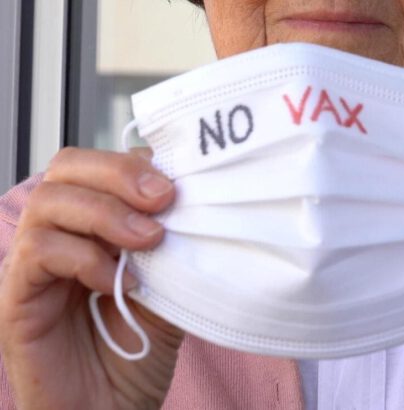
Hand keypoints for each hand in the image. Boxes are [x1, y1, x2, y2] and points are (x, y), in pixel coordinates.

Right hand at [0, 148, 182, 408]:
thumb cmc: (138, 352)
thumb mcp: (169, 289)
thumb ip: (173, 247)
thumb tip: (196, 199)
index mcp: (92, 226)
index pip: (98, 165)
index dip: (135, 164)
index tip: (179, 186)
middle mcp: (60, 235)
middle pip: (68, 167)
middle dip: (119, 174)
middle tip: (164, 199)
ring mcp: (34, 264)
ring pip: (51, 201)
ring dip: (106, 213)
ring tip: (148, 241)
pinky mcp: (17, 297)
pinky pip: (39, 251)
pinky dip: (84, 256)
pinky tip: (116, 281)